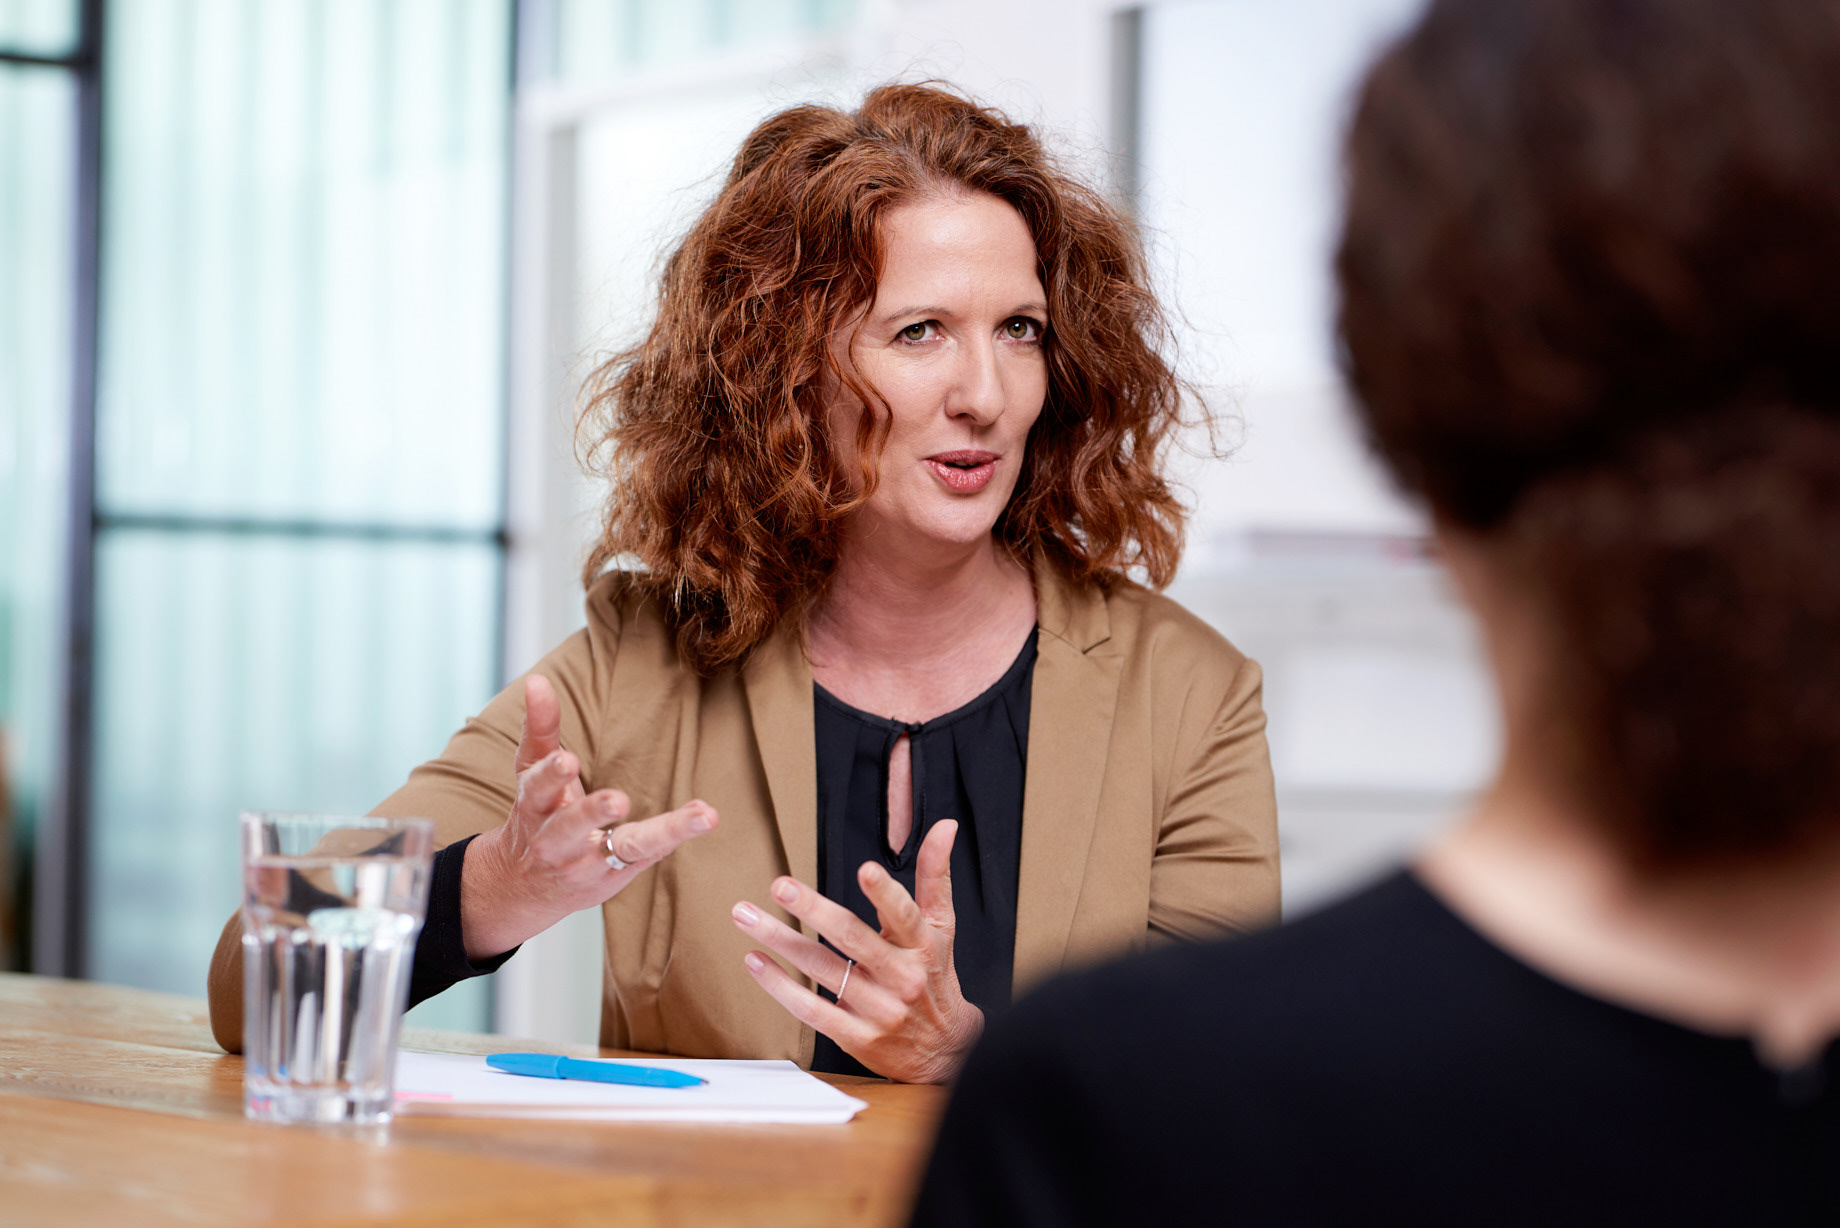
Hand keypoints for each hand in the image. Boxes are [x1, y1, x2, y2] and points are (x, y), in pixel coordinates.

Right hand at [461, 674, 718, 959]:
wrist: (524, 888)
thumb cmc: (537, 817)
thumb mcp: (530, 774)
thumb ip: (540, 728)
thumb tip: (536, 680)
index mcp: (533, 809)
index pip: (536, 789)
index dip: (550, 775)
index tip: (567, 759)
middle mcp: (556, 842)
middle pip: (570, 828)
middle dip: (590, 814)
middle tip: (616, 801)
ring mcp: (589, 863)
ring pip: (622, 849)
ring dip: (657, 834)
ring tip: (696, 816)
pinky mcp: (617, 873)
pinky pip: (649, 854)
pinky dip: (677, 835)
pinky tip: (706, 816)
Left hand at [732, 820, 982, 1082]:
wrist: (944, 1051)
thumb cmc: (935, 977)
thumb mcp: (942, 927)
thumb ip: (936, 875)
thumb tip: (945, 825)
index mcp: (923, 946)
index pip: (906, 916)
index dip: (886, 894)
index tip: (865, 870)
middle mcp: (902, 978)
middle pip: (853, 938)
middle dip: (813, 910)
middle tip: (780, 885)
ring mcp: (878, 1010)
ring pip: (823, 969)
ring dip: (781, 940)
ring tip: (746, 916)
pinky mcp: (856, 1037)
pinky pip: (811, 1010)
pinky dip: (780, 986)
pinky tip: (756, 962)